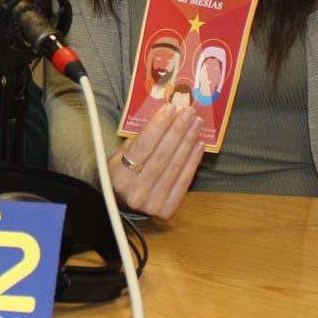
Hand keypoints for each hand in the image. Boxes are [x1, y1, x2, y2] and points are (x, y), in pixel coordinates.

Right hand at [107, 99, 206, 218]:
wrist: (122, 204)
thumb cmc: (123, 174)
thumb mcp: (119, 156)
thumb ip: (138, 140)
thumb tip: (165, 118)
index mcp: (119, 176)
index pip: (143, 146)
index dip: (158, 126)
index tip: (171, 108)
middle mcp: (135, 191)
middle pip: (162, 155)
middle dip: (178, 130)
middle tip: (189, 112)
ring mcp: (153, 203)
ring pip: (175, 166)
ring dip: (188, 142)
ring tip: (196, 124)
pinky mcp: (167, 209)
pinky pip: (184, 180)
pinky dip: (193, 160)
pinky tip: (198, 144)